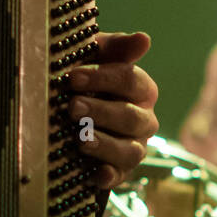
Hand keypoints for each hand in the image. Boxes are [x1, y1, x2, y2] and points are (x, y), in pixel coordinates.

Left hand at [69, 30, 159, 187]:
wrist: (73, 108)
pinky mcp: (121, 171)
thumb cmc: (87, 77)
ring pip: (129, 150)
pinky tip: (93, 173)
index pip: (131, 80)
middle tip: (73, 107)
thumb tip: (143, 39)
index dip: (102, 78)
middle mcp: (143, 119)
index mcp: (141, 89)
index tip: (73, 77)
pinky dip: (108, 175)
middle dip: (100, 112)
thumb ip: (115, 47)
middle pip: (130, 117)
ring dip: (104, 144)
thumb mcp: (96, 57)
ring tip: (80, 138)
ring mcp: (134, 147)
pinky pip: (120, 177)